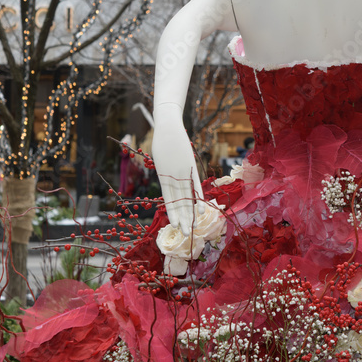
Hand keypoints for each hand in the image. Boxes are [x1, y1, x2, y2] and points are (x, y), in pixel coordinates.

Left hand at [151, 120, 203, 235]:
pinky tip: (201, 210)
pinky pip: (196, 186)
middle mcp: (173, 178)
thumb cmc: (162, 141)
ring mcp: (183, 173)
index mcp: (163, 177)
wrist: (167, 127)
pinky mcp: (191, 168)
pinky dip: (199, 198)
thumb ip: (166, 172)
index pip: (169, 200)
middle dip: (183, 219)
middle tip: (187, 234)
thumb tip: (171, 182)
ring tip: (193, 228)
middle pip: (179, 202)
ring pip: (187, 198)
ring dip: (190, 214)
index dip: (173, 213)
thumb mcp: (160, 159)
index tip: (175, 226)